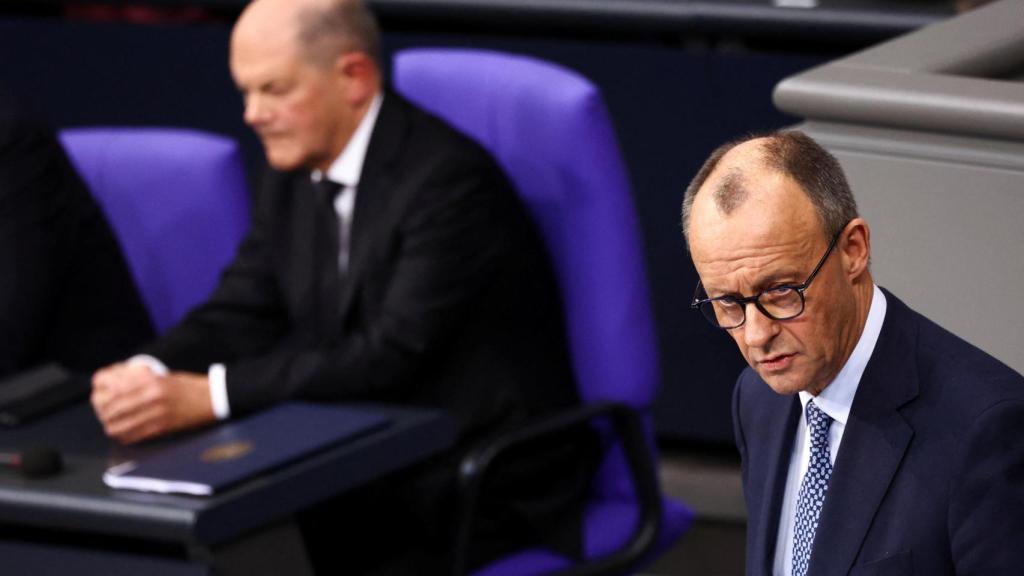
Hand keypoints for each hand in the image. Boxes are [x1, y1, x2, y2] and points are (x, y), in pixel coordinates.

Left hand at [91, 362, 214, 443]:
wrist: (212, 397)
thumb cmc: (187, 385)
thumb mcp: (162, 375)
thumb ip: (139, 380)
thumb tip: (113, 385)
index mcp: (151, 380)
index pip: (114, 386)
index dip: (100, 390)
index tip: (97, 392)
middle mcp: (151, 396)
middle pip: (113, 406)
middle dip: (102, 410)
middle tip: (101, 410)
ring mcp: (156, 413)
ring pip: (120, 424)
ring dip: (111, 425)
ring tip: (110, 423)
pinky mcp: (162, 427)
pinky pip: (134, 435)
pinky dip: (124, 435)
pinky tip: (122, 433)